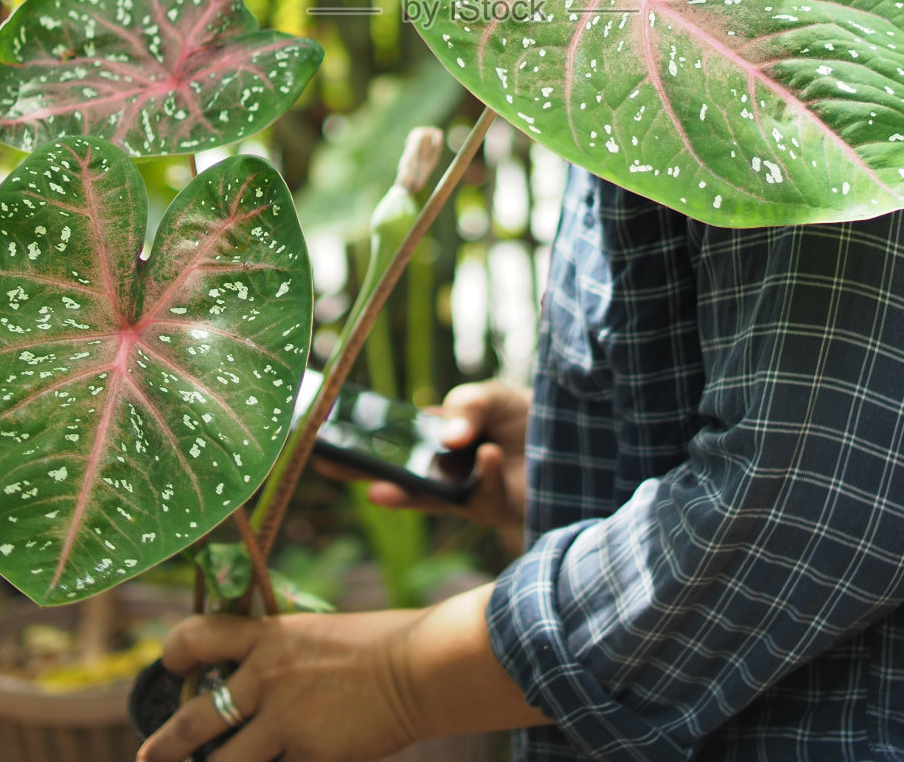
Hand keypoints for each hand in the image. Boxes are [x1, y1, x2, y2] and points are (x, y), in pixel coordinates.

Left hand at [135, 607, 419, 761]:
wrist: (420, 667)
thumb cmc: (378, 645)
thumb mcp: (317, 635)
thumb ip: (279, 658)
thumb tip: (248, 681)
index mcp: (271, 637)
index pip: (201, 635)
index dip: (177, 649)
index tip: (173, 662)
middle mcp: (268, 678)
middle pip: (196, 717)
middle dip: (164, 744)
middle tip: (148, 756)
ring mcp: (287, 722)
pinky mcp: (311, 758)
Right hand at [316, 380, 530, 532]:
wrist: (578, 440)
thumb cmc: (529, 415)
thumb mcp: (493, 396)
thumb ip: (466, 405)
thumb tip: (448, 436)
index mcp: (438, 438)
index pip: (394, 440)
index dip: (363, 439)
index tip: (325, 435)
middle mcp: (444, 470)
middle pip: (395, 475)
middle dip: (362, 472)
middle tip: (327, 465)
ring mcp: (465, 493)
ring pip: (425, 497)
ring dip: (402, 493)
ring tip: (376, 488)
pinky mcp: (493, 508)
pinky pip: (483, 494)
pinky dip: (485, 473)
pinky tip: (489, 454)